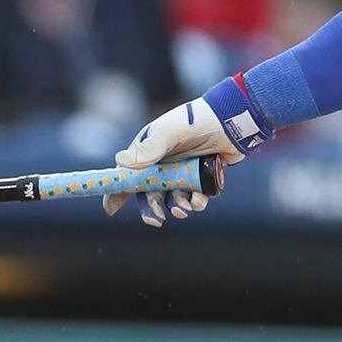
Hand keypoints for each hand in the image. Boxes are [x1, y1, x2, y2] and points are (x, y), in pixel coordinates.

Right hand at [105, 94, 241, 224]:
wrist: (230, 121)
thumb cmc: (195, 121)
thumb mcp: (169, 133)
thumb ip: (148, 149)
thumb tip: (120, 162)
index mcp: (148, 151)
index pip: (127, 175)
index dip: (117, 192)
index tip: (110, 210)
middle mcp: (162, 164)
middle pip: (150, 193)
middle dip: (152, 208)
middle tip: (157, 220)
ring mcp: (182, 172)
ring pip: (173, 198)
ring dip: (176, 207)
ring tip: (183, 209)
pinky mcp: (200, 179)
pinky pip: (194, 198)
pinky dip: (195, 203)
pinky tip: (198, 200)